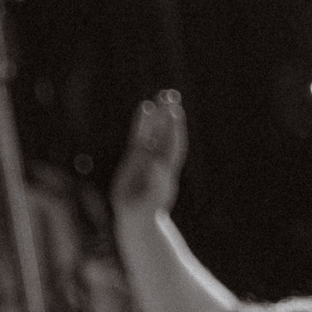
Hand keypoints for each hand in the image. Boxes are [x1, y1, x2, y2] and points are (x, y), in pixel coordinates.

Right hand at [112, 93, 187, 217]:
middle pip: (165, 133)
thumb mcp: (149, 199)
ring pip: (153, 131)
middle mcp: (159, 159)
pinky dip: (143, 122)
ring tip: (160, 95)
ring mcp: (147, 156)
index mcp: (166, 169)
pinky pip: (140, 135)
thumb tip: (157, 165)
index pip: (172, 145)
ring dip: (158, 115)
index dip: (174, 129)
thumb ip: (154, 183)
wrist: (138, 217)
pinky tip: (145, 108)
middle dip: (169, 115)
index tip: (175, 113)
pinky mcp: (135, 157)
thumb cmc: (145, 211)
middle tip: (172, 94)